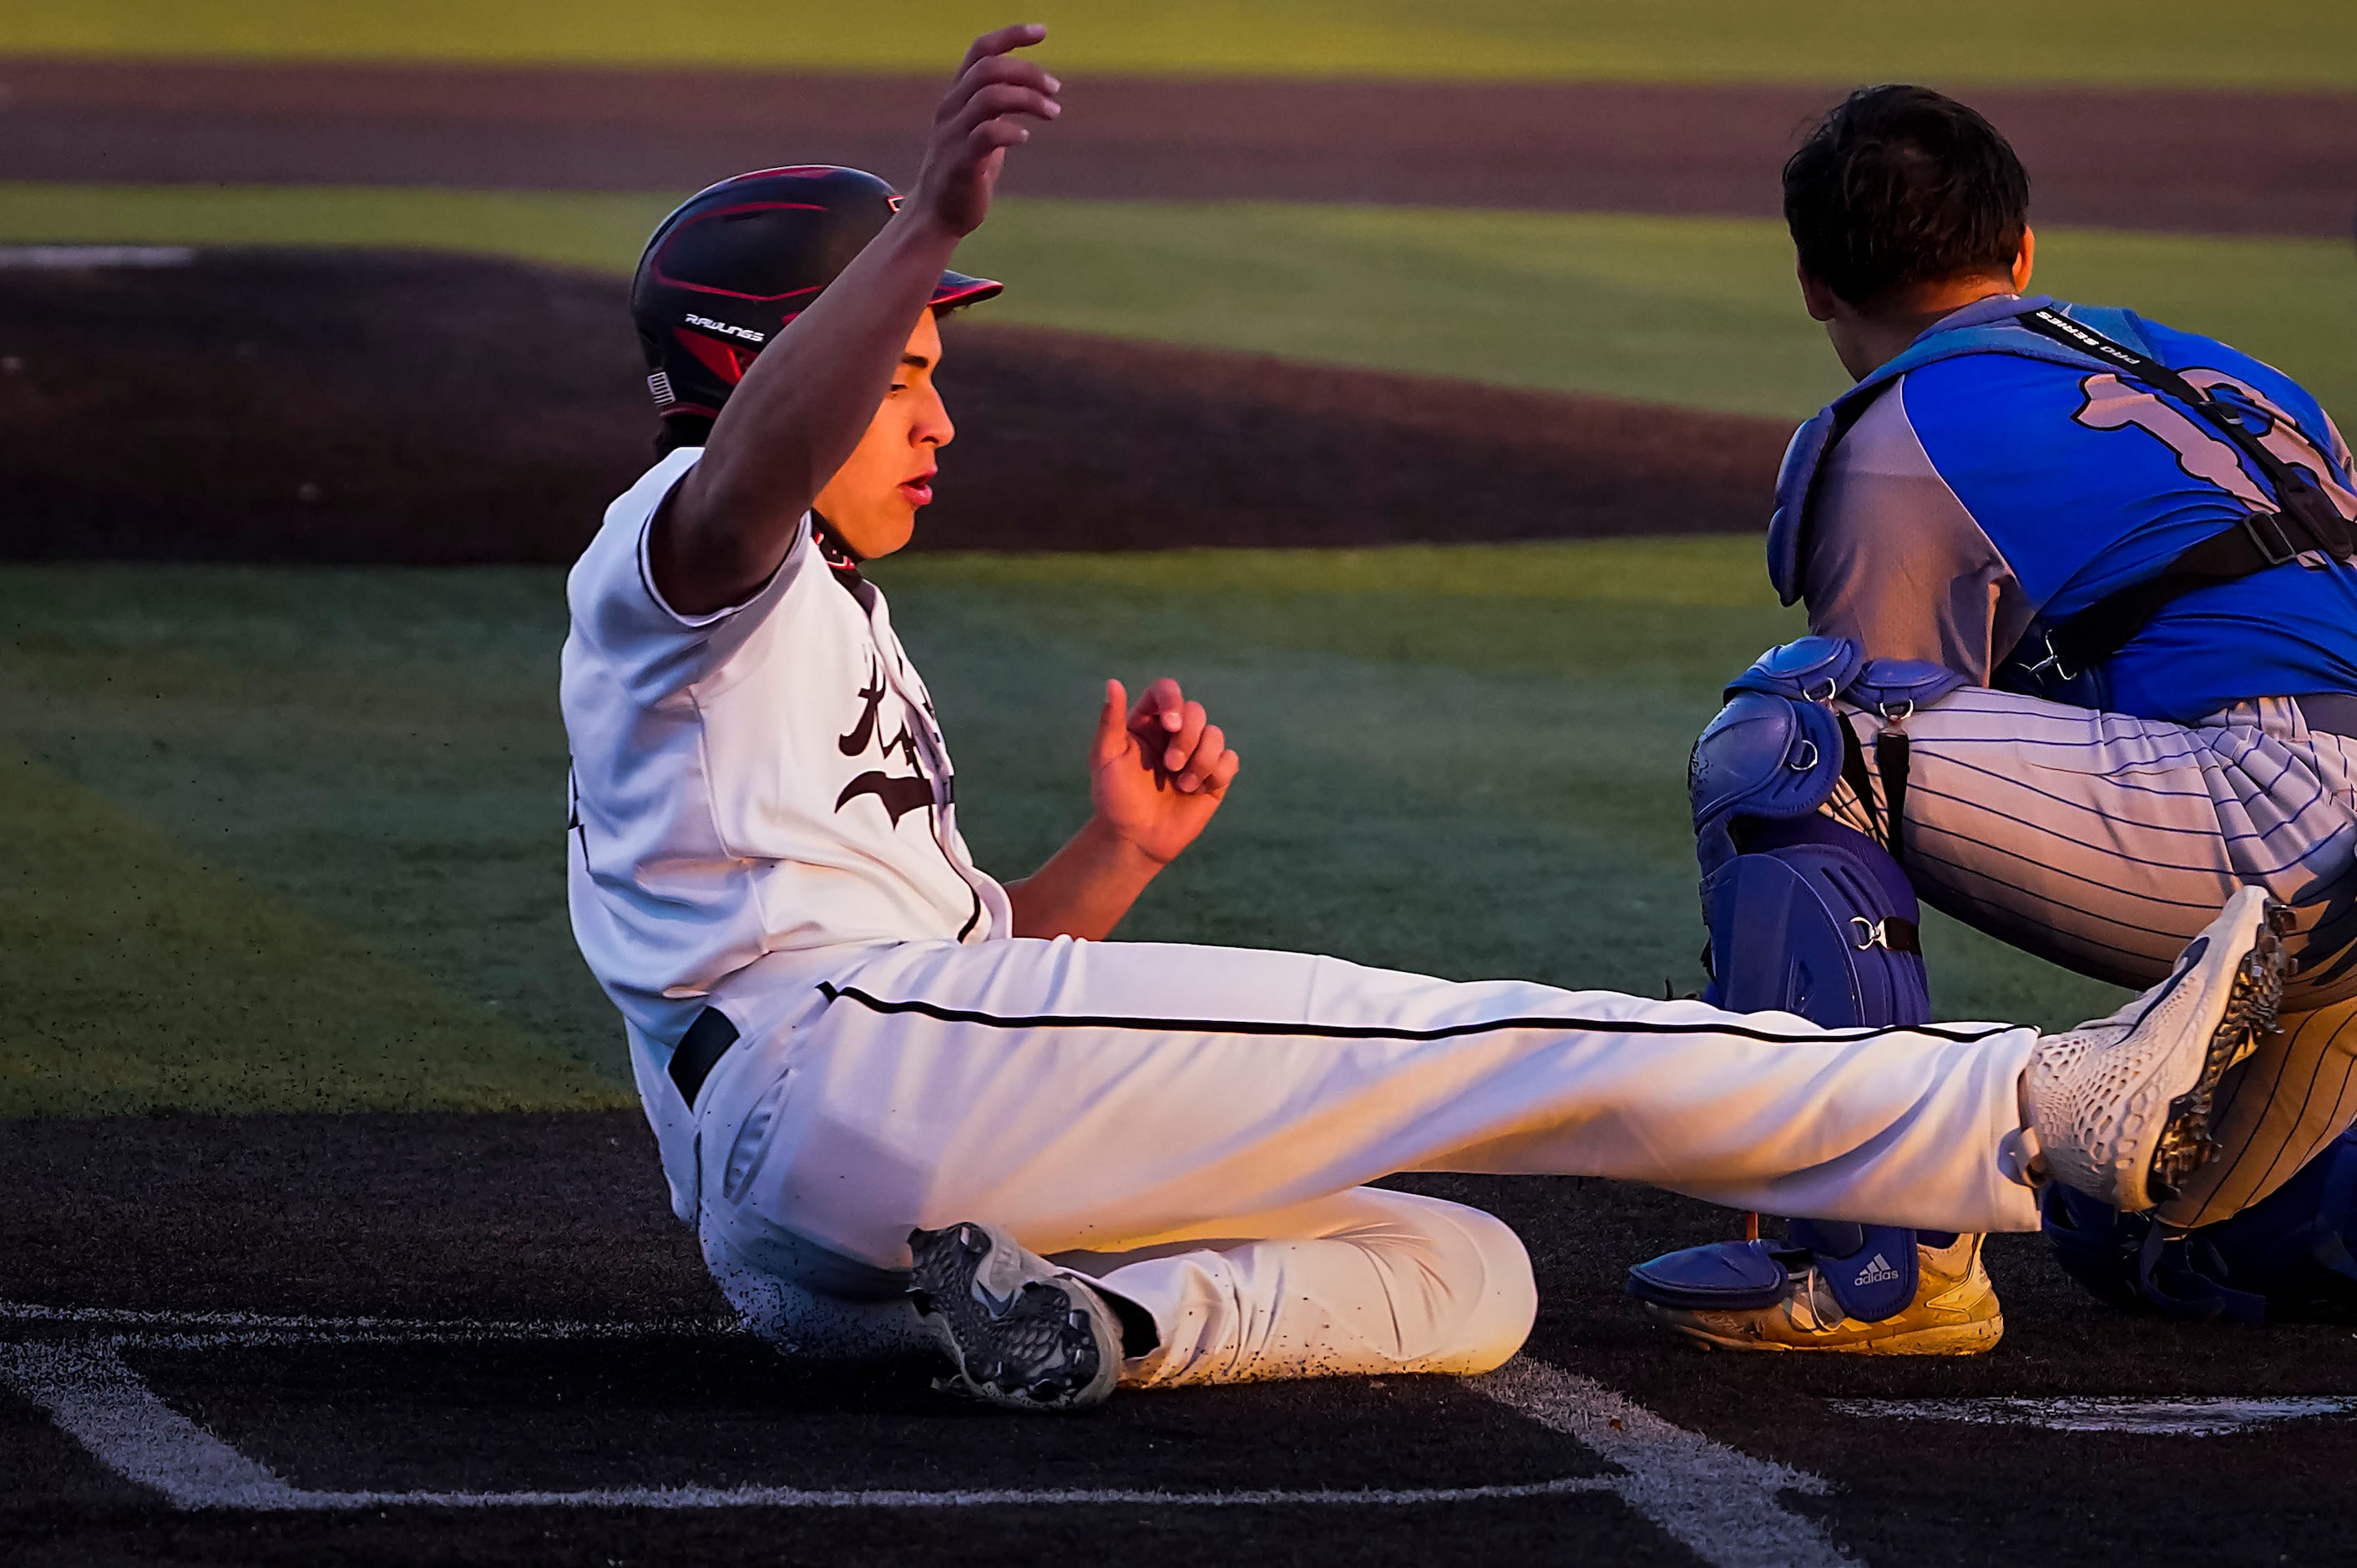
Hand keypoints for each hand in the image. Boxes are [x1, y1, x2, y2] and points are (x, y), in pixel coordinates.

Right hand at [909, 24, 1060, 237]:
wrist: (937, 215)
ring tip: (1052, 111)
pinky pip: (986, 135)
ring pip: (989, 96)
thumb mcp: (980, 128)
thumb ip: (998, 105)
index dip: (1011, 35)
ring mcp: (954, 134)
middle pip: (989, 68)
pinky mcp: (961, 162)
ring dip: (1027, 98)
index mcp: (957, 96)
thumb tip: (1030, 88)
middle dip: (1028, 72)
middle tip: (1055, 89)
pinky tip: (1026, 137)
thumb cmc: (965, 170)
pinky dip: (1011, 130)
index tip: (1042, 32)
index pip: (980, 50)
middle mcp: (952, 108)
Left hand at [1088, 677, 1240, 865]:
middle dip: (1187, 740)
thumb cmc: (1114, 798)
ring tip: (1182, 785)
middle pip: (1196, 711)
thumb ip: (1110, 720)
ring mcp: (1196, 754)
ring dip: (1201, 761)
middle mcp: (1174, 733)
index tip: (1170, 724)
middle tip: (1170, 766)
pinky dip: (1216, 774)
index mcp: (1148, 722)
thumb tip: (1113, 682)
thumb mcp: (1105, 758)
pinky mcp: (1214, 776)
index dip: (1173, 700)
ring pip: (1216, 735)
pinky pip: (1230, 760)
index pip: (1166, 690)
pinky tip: (1197, 791)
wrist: (1135, 838)